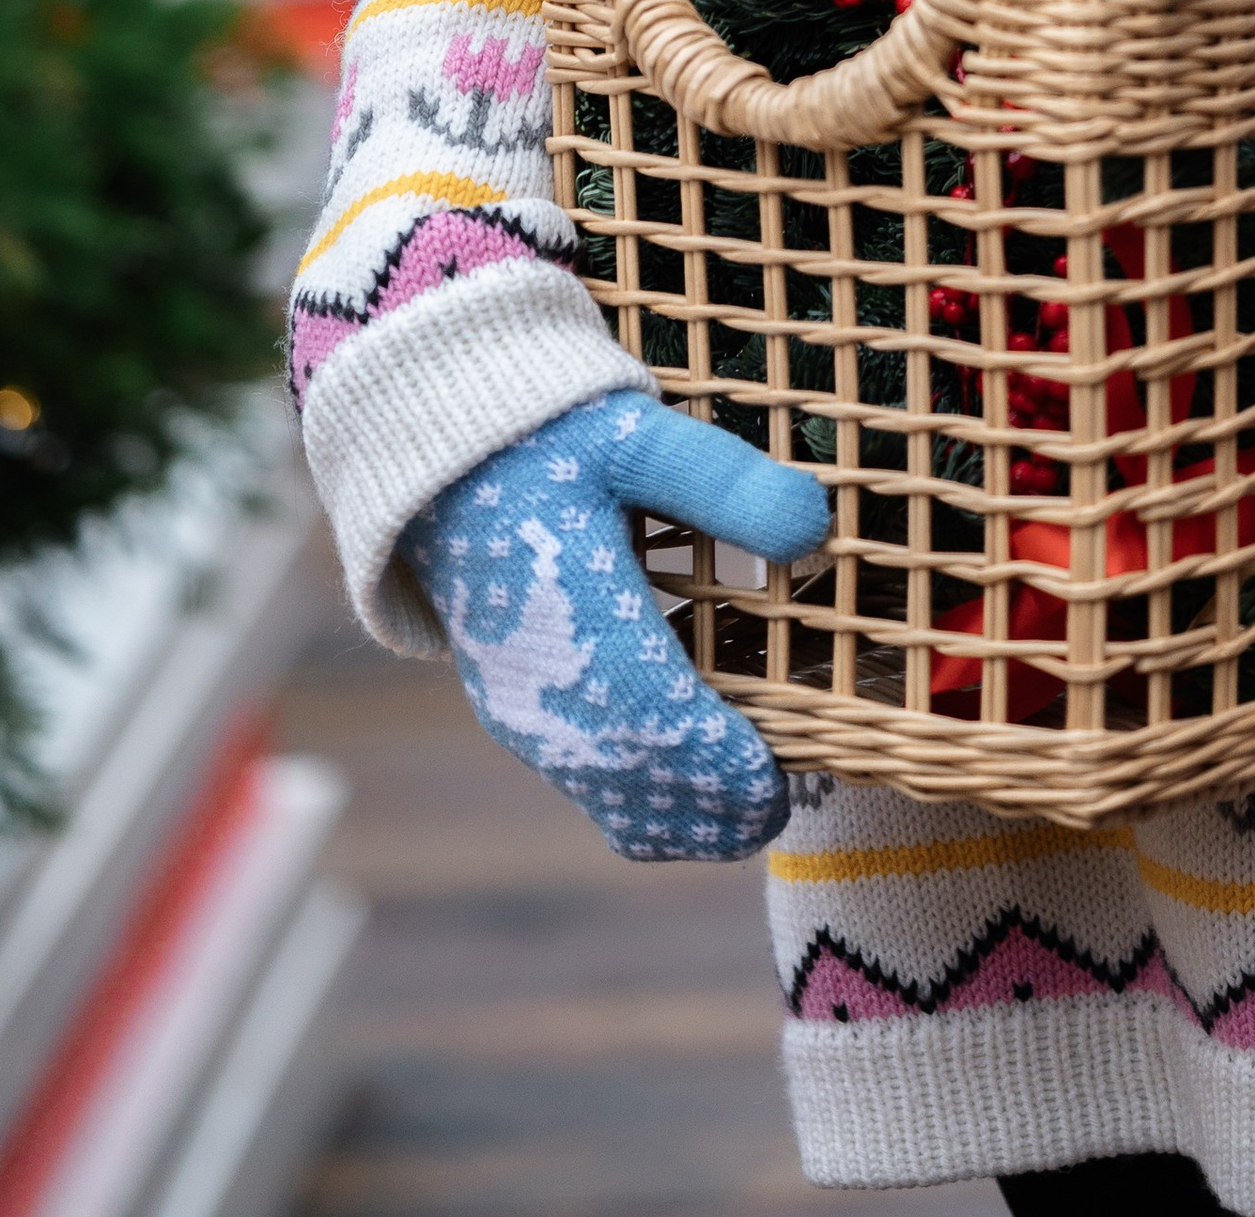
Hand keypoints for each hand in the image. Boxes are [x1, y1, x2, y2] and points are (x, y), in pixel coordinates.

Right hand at [404, 395, 828, 860]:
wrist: (441, 467)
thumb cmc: (549, 445)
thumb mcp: (638, 438)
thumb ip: (722, 481)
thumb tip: (813, 527)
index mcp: (572, 617)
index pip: (652, 723)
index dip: (715, 767)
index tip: (774, 787)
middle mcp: (539, 685)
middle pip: (634, 783)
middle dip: (710, 810)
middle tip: (777, 808)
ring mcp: (521, 711)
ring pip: (605, 799)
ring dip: (678, 816)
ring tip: (747, 807)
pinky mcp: (516, 715)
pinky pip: (582, 786)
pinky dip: (641, 804)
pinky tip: (690, 784)